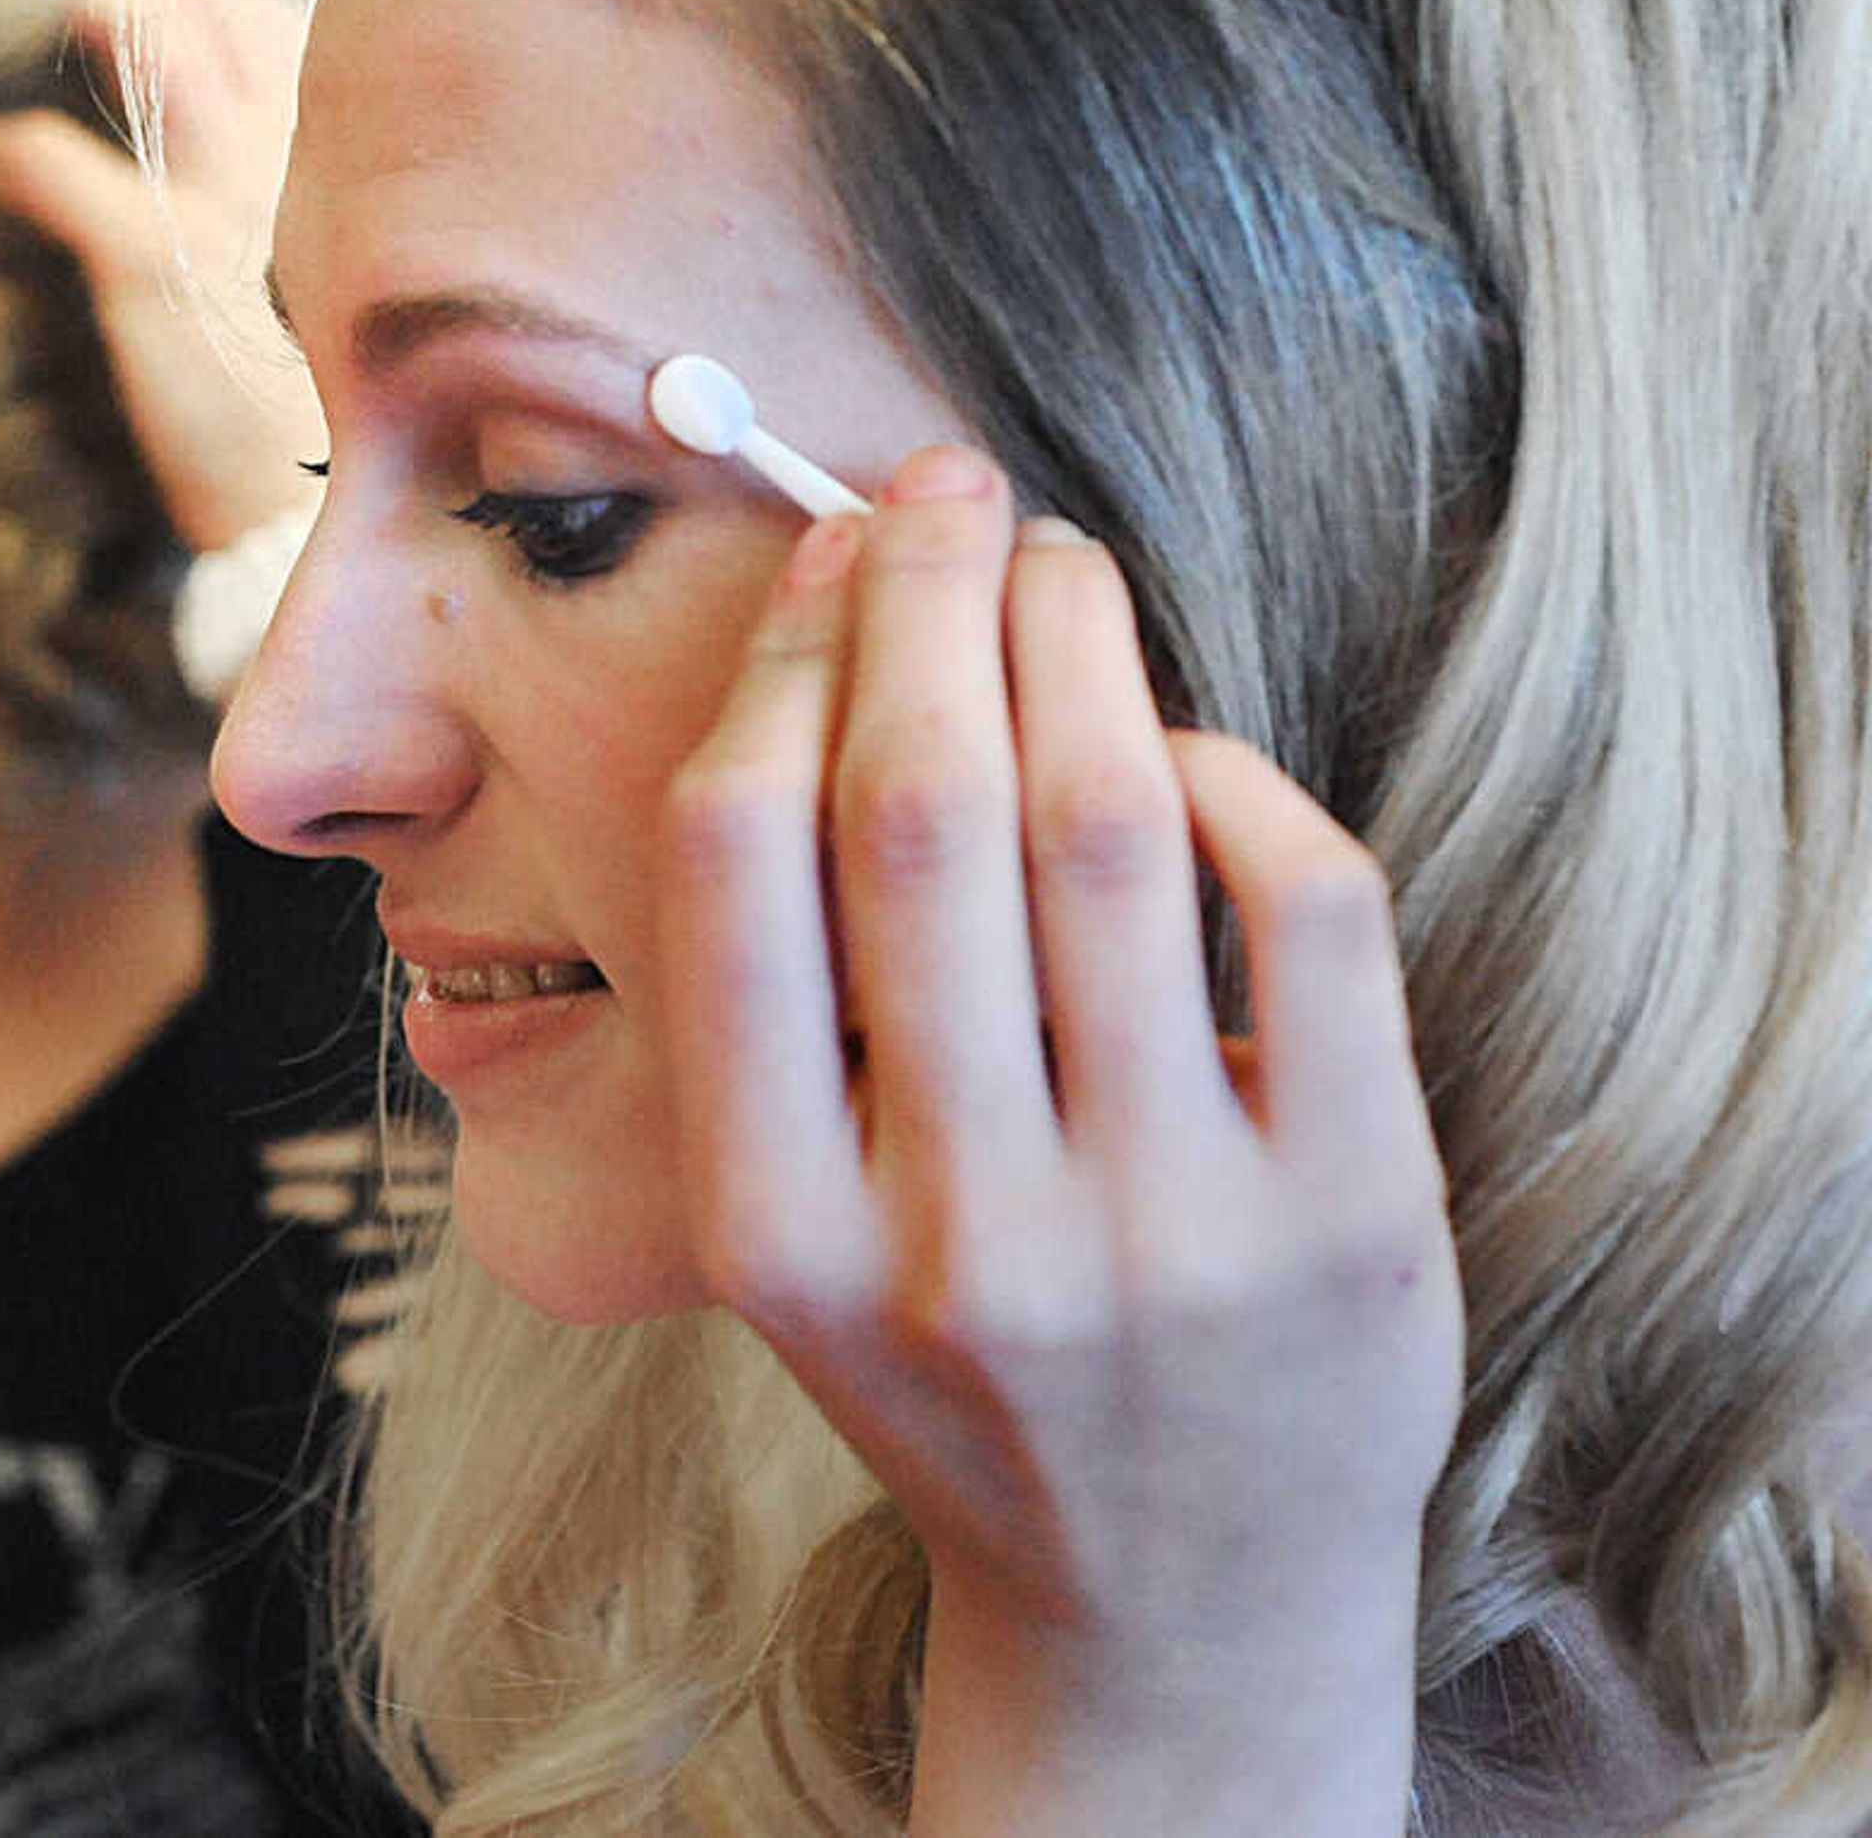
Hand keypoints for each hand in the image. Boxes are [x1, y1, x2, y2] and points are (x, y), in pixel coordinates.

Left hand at [0, 0, 321, 549]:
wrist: (313, 522)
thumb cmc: (306, 408)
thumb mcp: (314, 277)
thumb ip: (279, 193)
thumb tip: (210, 140)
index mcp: (337, 154)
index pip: (277, 8)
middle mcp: (298, 155)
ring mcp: (233, 201)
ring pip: (158, 37)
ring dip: (83, 1)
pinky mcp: (161, 265)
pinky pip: (57, 164)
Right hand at [633, 451, 1455, 1837]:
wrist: (1166, 1604)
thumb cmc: (956, 1362)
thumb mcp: (796, 1232)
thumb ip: (777, 1003)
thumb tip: (823, 653)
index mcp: (777, 1231)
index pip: (741, 864)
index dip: (775, 665)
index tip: (815, 560)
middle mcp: (958, 1234)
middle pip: (921, 808)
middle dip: (921, 597)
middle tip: (936, 490)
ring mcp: (1169, 1233)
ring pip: (1106, 825)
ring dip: (1070, 640)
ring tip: (1049, 564)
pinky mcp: (1355, 1221)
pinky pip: (1294, 910)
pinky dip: (1229, 777)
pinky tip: (1178, 747)